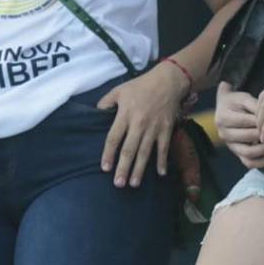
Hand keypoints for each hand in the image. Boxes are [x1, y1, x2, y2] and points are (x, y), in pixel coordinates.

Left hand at [97, 64, 187, 187]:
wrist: (168, 81)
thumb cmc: (141, 86)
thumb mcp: (119, 90)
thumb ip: (106, 102)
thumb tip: (95, 113)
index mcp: (125, 114)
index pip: (114, 138)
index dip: (108, 154)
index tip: (105, 168)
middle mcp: (139, 123)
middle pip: (129, 149)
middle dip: (123, 168)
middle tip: (118, 184)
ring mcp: (154, 127)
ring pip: (145, 152)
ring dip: (139, 169)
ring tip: (134, 184)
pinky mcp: (166, 128)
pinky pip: (164, 147)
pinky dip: (162, 160)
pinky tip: (160, 173)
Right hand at [215, 82, 263, 168]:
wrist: (224, 107)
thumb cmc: (236, 101)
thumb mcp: (245, 98)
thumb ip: (257, 107)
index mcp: (223, 118)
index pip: (246, 122)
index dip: (262, 121)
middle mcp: (224, 134)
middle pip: (248, 137)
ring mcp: (230, 145)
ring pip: (248, 153)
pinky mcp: (236, 152)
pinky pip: (248, 162)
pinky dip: (261, 162)